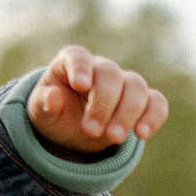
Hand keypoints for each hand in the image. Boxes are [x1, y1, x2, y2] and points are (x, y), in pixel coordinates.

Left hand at [26, 45, 169, 155]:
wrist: (70, 131)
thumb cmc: (53, 115)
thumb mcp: (40, 113)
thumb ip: (44, 104)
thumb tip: (52, 97)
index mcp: (71, 63)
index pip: (79, 56)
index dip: (82, 68)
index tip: (81, 85)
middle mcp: (100, 68)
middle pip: (110, 74)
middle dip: (103, 103)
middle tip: (91, 131)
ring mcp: (123, 83)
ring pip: (135, 86)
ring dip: (127, 113)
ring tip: (114, 138)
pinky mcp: (141, 102)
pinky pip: (156, 102)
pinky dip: (153, 116)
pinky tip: (142, 134)